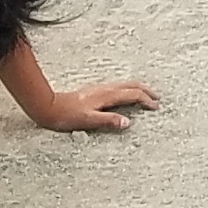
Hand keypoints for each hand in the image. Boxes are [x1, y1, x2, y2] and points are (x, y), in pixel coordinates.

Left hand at [28, 79, 160, 133]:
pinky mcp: (95, 91)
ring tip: (146, 96)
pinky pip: (118, 87)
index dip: (146, 100)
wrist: (50, 107)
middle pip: (131, 85)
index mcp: (107, 95)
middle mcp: (105, 89)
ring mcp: (100, 88)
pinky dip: (128, 90)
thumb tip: (128, 122)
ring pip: (125, 84)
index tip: (155, 107)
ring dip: (138, 89)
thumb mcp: (90, 121)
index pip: (133, 94)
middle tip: (157, 98)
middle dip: (146, 90)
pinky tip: (126, 96)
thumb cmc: (68, 115)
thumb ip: (109, 121)